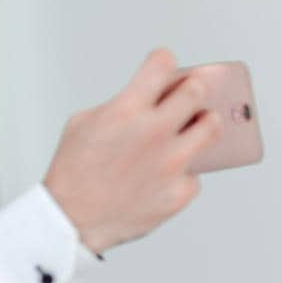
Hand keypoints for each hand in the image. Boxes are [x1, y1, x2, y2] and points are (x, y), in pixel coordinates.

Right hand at [42, 48, 223, 254]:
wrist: (69, 221)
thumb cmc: (72, 171)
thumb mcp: (83, 124)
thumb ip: (120, 104)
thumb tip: (154, 97)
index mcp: (126, 110)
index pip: (162, 64)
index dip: (162, 61)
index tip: (163, 66)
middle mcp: (154, 132)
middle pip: (197, 90)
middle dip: (192, 89)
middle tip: (188, 95)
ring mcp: (172, 163)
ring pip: (212, 126)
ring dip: (204, 123)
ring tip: (194, 127)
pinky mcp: (180, 192)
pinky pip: (195, 172)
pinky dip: (182, 172)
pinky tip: (164, 176)